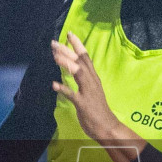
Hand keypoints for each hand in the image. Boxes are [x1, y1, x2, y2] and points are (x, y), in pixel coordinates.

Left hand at [51, 33, 139, 159]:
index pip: (86, 57)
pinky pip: (73, 95)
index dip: (78, 45)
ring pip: (78, 73)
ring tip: (54, 56)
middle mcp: (92, 82)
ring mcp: (88, 92)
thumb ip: (83, 79)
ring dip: (66, 63)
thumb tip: (73, 68)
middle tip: (54, 42)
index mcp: (93, 78)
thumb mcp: (91, 90)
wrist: (108, 127)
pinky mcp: (84, 104)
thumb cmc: (98, 109)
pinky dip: (64, 89)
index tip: (69, 34)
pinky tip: (54, 84)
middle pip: (80, 62)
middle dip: (67, 50)